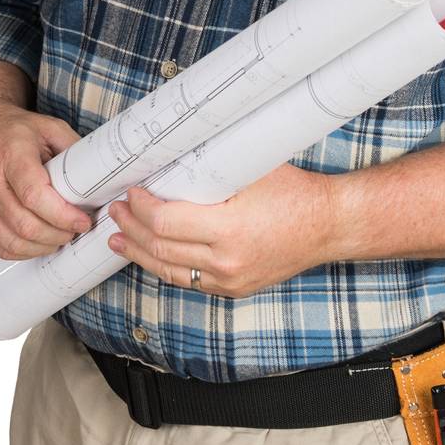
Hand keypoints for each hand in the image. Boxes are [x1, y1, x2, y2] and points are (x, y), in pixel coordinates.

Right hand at [0, 97, 87, 260]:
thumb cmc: (12, 129)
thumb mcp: (48, 127)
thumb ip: (74, 150)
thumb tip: (100, 176)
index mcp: (10, 154)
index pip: (35, 196)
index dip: (63, 215)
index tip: (83, 221)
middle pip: (25, 225)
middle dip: (58, 235)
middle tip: (75, 230)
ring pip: (12, 242)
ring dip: (42, 246)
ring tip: (59, 237)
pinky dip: (21, 252)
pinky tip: (37, 243)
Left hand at [105, 162, 339, 297]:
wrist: (328, 226)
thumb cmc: (295, 192)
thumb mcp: (252, 171)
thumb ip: (211, 170)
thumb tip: (171, 156)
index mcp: (230, 229)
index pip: (166, 222)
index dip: (141, 208)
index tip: (131, 193)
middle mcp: (226, 261)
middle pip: (160, 248)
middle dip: (131, 228)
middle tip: (116, 211)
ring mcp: (229, 280)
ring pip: (168, 270)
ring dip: (139, 253)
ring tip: (118, 240)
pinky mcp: (233, 289)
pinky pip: (188, 280)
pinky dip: (164, 266)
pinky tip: (150, 256)